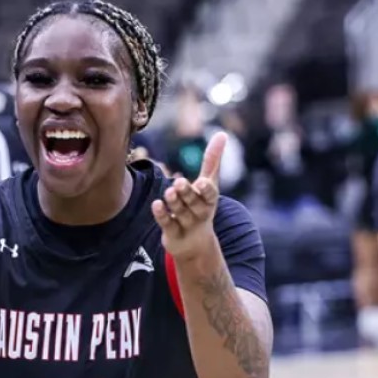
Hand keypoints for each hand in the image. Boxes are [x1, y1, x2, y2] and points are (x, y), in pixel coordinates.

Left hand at [153, 132, 226, 261]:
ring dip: (174, 202)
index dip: (206, 190)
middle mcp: (199, 213)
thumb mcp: (209, 185)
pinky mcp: (173, 235)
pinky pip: (168, 225)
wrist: (195, 244)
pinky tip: (156, 204)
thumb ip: (213, 161)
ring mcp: (187, 225)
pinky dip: (162, 216)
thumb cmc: (202, 206)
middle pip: (193, 203)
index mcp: (209, 201)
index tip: (202, 182)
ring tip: (168, 191)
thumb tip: (222, 134)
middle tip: (178, 183)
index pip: (210, 195)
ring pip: (180, 213)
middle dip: (187, 193)